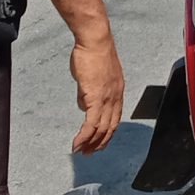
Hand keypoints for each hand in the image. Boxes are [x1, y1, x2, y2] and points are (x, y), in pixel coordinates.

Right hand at [69, 35, 125, 154]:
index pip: (115, 118)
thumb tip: (85, 103)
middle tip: (90, 152)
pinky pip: (91, 124)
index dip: (108, 132)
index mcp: (117, 92)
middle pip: (110, 127)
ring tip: (82, 152)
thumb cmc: (93, 52)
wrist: (95, 41)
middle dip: (100, 143)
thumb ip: (90, 90)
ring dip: (91, 143)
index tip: (101, 141)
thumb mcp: (94, 75)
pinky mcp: (95, 98)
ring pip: (101, 129)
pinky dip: (84, 137)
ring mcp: (107, 99)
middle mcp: (115, 98)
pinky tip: (77, 144)